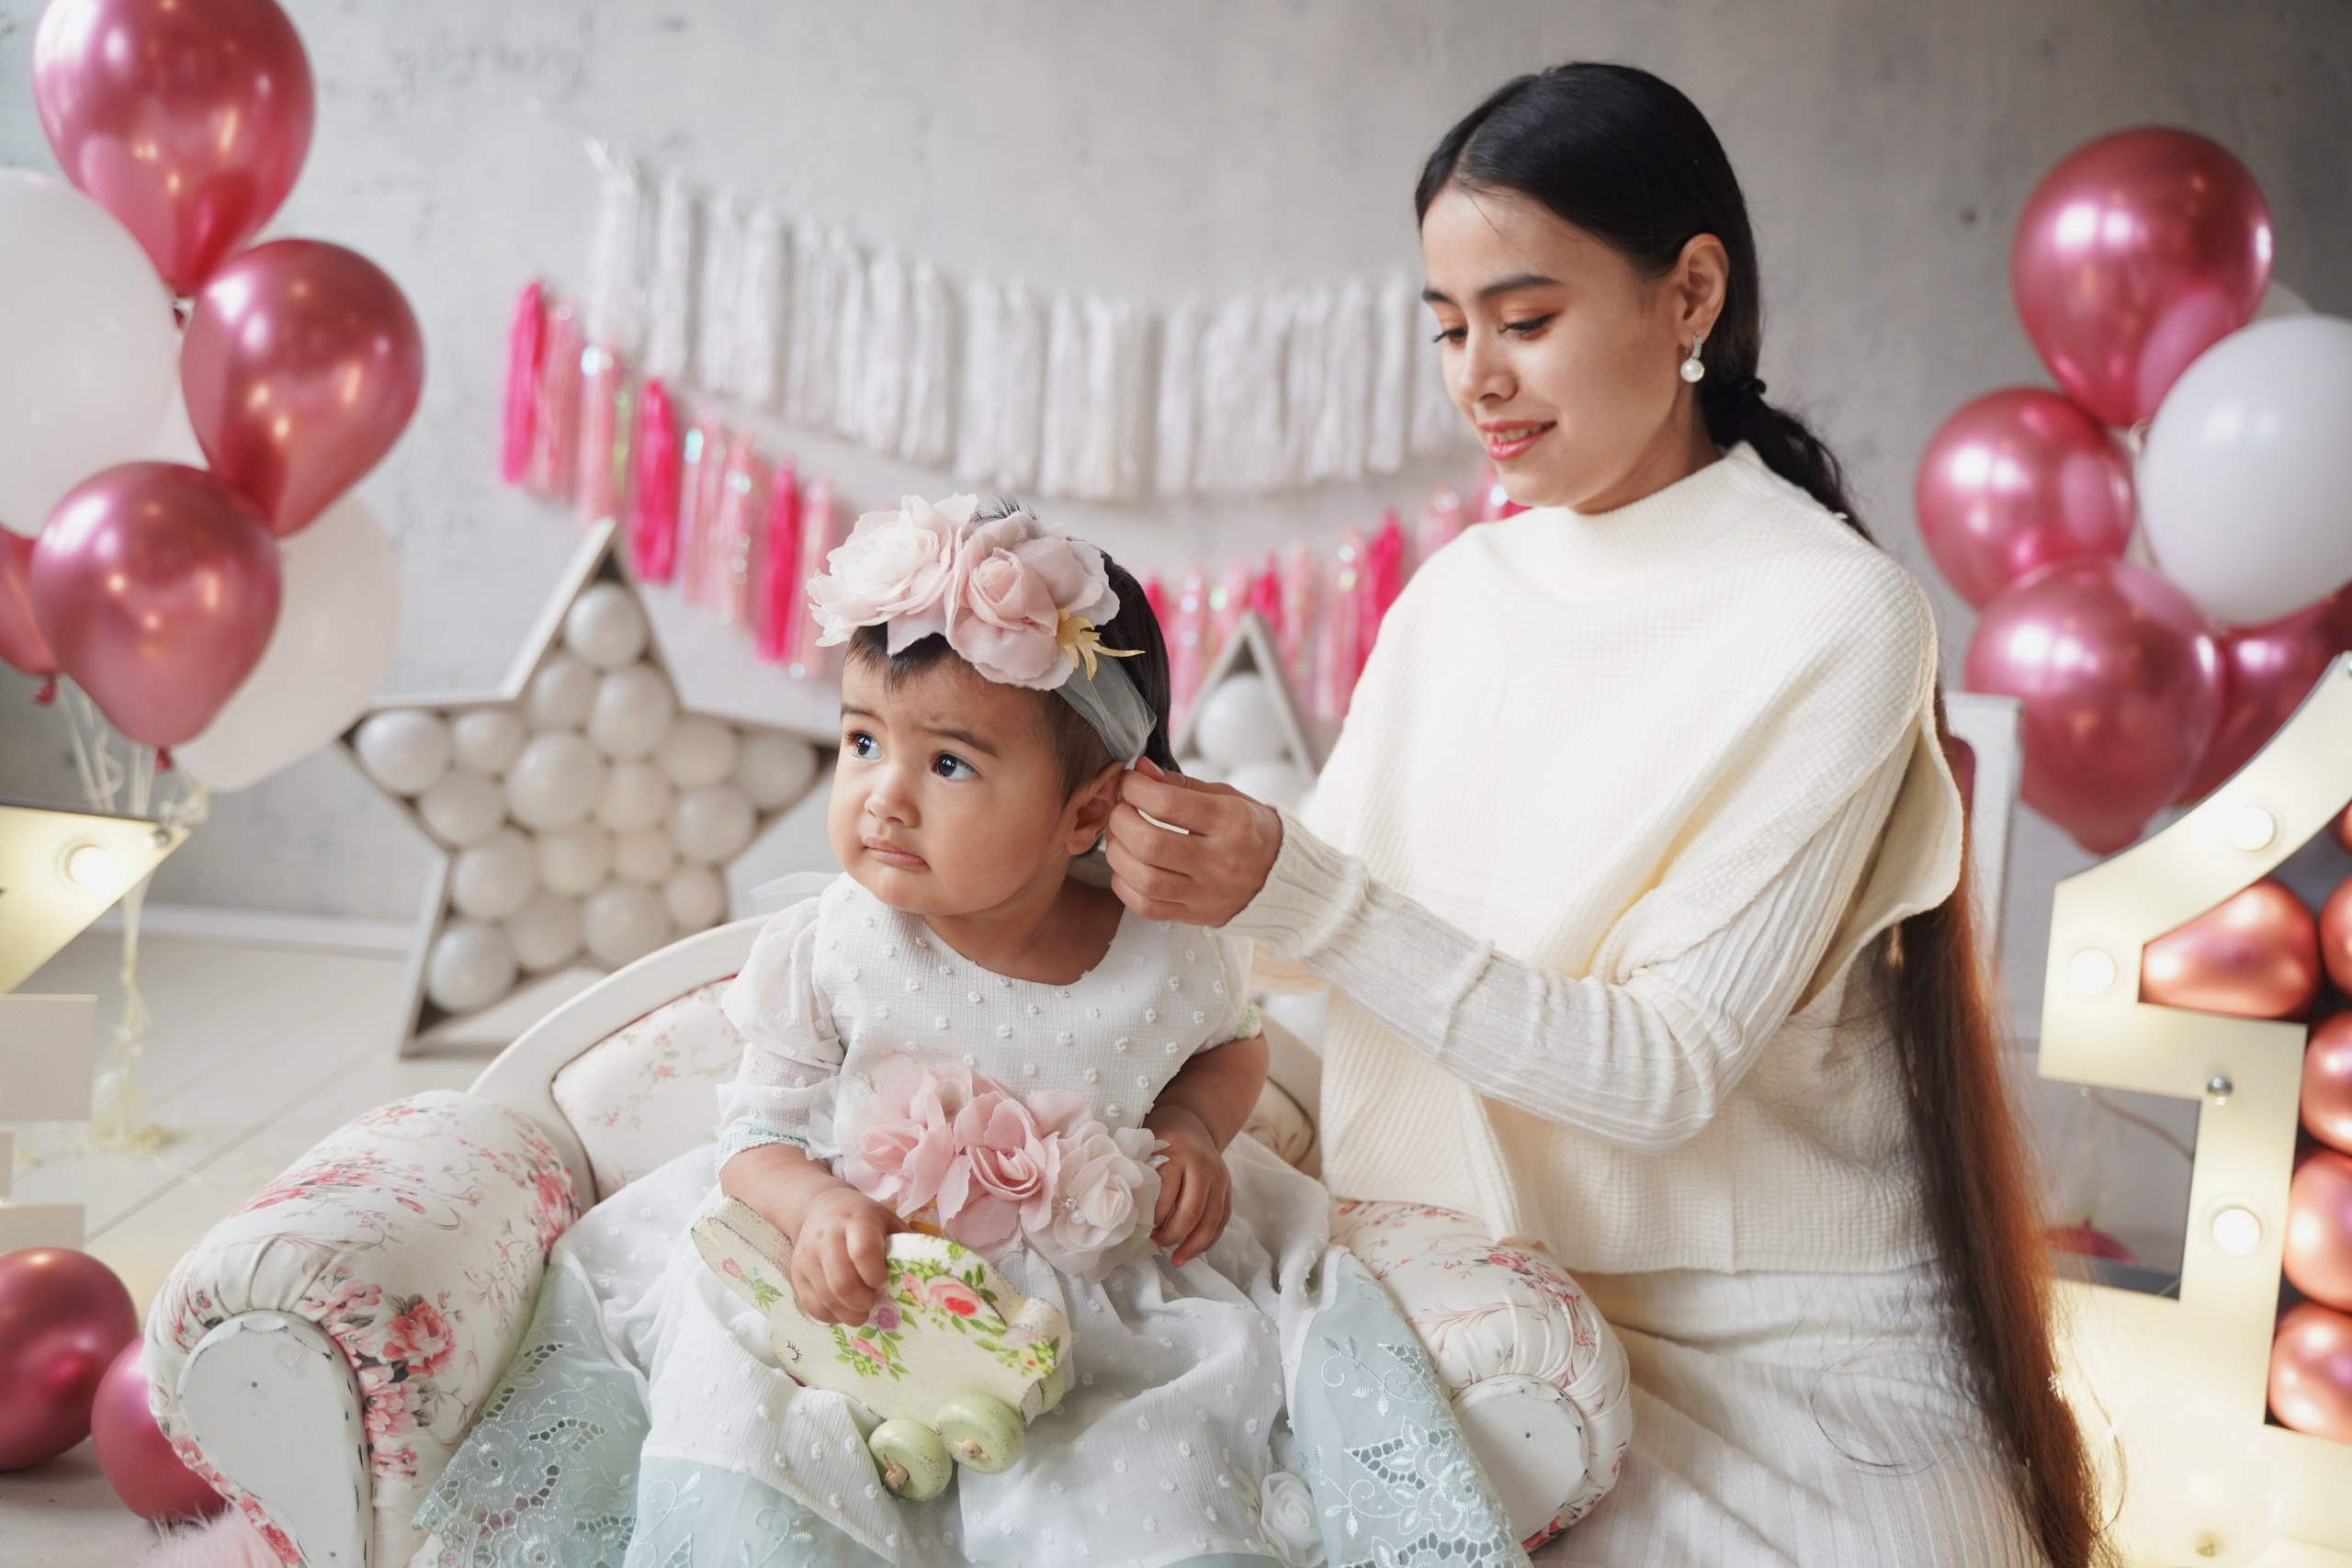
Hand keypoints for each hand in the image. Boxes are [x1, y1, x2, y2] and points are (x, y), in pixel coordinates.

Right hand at [791, 1185, 901, 1324]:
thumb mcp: (887, 1220)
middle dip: (863, 1302)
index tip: (883, 1281)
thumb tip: (934, 1271)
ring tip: (863, 1310)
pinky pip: (812, 1306)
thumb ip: (906, 1243)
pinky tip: (844, 1309)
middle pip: (843, 1282)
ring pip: (827, 1298)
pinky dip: (831, 1315)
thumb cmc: (862, 1217)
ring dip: (849, 1314)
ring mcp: (808, 1256)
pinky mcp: (796, 1273)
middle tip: (874, 1303)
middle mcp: (827, 1237)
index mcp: (856, 1220)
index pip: (863, 1252)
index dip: (876, 1274)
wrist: (820, 1207)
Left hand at [1106, 758, 1284, 926]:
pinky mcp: (1196, 916)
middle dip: (1121, 821)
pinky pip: (1146, 907)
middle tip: (1120, 809)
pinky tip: (1127, 867)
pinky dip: (1125, 886)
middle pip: (1150, 844)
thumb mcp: (1226, 797)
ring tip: (1120, 837)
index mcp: (1231, 822)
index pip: (1167, 804)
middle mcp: (1220, 861)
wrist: (1283, 875)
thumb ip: (1180, 785)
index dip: (1135, 789)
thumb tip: (1141, 769)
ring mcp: (1208, 893)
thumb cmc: (1250, 829)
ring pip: (1144, 880)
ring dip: (1117, 854)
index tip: (1129, 782)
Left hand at [1146, 1107, 1233, 1267]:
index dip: (1153, 1218)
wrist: (1192, 1124)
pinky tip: (1192, 1250)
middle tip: (1155, 1244)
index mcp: (1177, 1154)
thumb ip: (1139, 1175)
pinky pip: (1222, 1220)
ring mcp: (1219, 1178)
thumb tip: (1125, 1214)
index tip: (1140, 1229)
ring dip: (1193, 1245)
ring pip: (1211, 1220)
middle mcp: (1203, 1166)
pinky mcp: (1228, 1188)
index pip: (1166, 1195)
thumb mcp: (1145, 1148)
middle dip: (1172, 1235)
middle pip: (1191, 1211)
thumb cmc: (1160, 1139)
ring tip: (1176, 1259)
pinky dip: (1208, 1239)